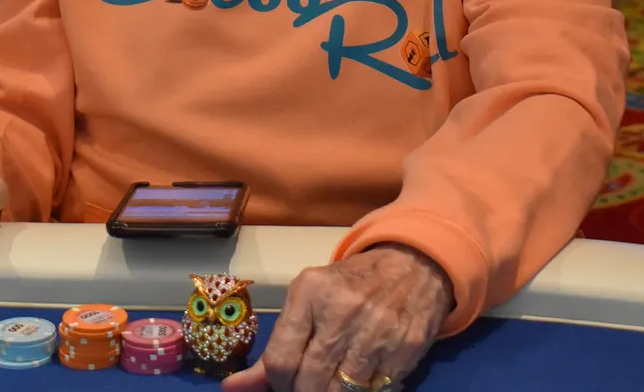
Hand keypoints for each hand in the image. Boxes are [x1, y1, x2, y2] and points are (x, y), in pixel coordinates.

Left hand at [221, 244, 453, 391]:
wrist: (412, 264)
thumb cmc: (350, 285)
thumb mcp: (308, 301)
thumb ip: (275, 347)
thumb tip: (231, 389)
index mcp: (311, 292)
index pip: (280, 361)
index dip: (278, 385)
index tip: (285, 384)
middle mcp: (343, 309)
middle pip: (309, 383)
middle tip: (309, 386)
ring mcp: (378, 330)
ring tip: (334, 380)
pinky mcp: (406, 349)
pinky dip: (364, 391)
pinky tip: (363, 375)